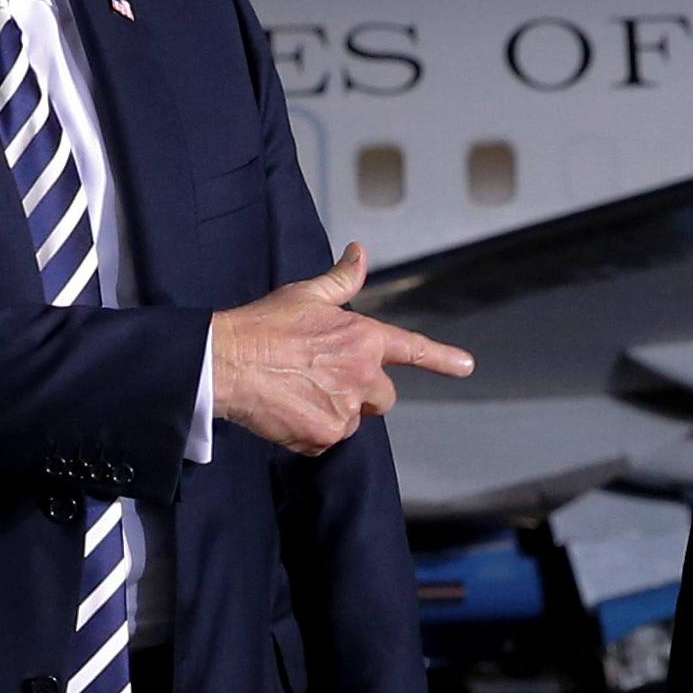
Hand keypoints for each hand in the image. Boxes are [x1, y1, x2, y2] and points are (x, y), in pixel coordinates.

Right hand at [211, 243, 472, 456]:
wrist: (226, 362)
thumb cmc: (264, 325)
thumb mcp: (305, 295)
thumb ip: (341, 280)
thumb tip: (359, 252)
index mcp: (363, 338)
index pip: (412, 348)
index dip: (442, 358)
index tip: (466, 366)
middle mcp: (362, 375)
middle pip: (384, 397)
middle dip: (363, 394)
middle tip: (324, 380)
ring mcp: (346, 409)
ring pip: (353, 421)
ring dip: (333, 413)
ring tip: (296, 392)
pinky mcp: (325, 435)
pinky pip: (326, 441)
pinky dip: (310, 432)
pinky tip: (287, 411)